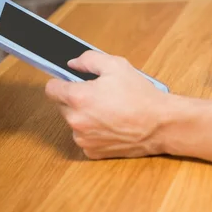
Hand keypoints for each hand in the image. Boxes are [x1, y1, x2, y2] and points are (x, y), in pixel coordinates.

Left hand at [44, 51, 168, 159]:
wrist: (160, 124)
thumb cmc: (141, 96)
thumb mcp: (117, 65)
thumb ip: (89, 60)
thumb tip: (73, 63)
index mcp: (77, 97)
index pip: (51, 89)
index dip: (61, 83)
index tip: (71, 83)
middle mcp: (75, 120)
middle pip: (62, 106)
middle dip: (76, 100)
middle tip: (100, 96)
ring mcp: (83, 138)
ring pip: (74, 123)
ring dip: (85, 117)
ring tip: (110, 111)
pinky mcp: (92, 152)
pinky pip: (85, 138)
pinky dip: (94, 132)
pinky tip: (112, 125)